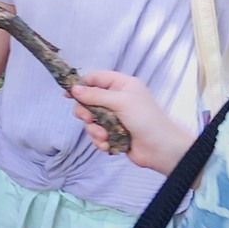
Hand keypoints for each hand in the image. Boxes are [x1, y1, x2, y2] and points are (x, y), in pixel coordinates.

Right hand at [68, 69, 192, 173]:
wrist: (161, 148)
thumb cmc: (146, 119)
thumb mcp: (120, 102)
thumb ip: (95, 95)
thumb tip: (74, 89)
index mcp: (122, 85)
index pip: (96, 78)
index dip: (81, 85)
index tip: (67, 95)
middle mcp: (118, 99)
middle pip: (88, 101)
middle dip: (86, 112)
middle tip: (89, 119)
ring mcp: (115, 117)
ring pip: (91, 120)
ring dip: (94, 129)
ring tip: (105, 135)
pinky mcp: (113, 133)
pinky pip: (96, 134)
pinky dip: (100, 140)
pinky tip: (108, 143)